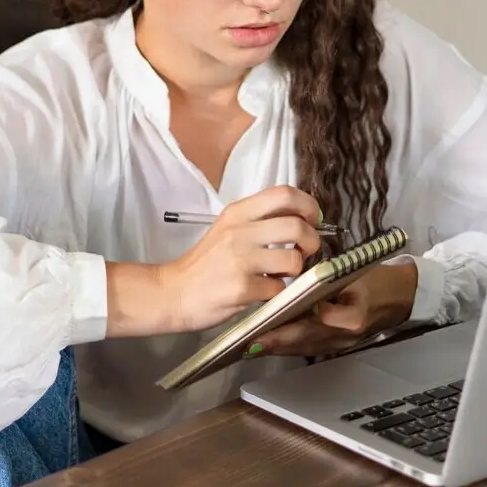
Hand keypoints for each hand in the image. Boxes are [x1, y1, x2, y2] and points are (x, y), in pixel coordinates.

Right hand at [160, 185, 322, 333]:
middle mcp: (240, 231)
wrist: (173, 292)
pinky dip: (277, 292)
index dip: (308, 205)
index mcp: (238, 212)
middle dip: (312, 241)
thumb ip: (259, 220)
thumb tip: (301, 218)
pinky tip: (264, 290)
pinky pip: (279, 288)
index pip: (284, 194)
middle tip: (306, 250)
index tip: (313, 219)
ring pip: (293, 259)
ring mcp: (241, 260)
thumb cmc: (206, 262)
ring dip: (296, 269)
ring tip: (281, 273)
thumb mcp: (228, 228)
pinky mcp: (242, 288)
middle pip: (297, 225)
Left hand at [250, 259, 418, 357]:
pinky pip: (306, 349)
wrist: (397, 297)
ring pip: (302, 348)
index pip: (317, 323)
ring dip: (276, 346)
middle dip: (275, 341)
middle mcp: (344, 337)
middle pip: (304, 340)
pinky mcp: (334, 346)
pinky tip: (267, 343)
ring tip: (249, 344)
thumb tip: (306, 289)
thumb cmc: (374, 280)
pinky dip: (286, 346)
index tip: (269, 323)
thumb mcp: (357, 273)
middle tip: (248, 341)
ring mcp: (339, 345)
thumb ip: (333, 280)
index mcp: (352, 317)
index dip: (291, 325)